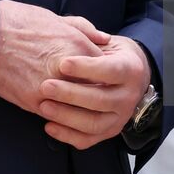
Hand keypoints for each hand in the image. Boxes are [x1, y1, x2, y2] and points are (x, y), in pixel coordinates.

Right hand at [0, 0, 105, 113]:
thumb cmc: (19, 22)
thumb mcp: (56, 18)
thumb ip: (84, 29)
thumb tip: (105, 39)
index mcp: (77, 45)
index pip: (107, 68)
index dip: (107, 73)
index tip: (104, 76)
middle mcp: (68, 70)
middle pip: (95, 91)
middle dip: (97, 92)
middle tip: (96, 94)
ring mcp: (51, 88)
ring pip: (76, 107)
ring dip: (79, 106)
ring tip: (79, 105)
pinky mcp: (33, 101)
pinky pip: (55, 114)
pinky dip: (59, 113)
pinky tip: (60, 110)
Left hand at [38, 34, 151, 149]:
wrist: (128, 77)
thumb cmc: (108, 55)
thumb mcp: (103, 40)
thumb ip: (88, 33)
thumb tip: (87, 34)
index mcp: (131, 69)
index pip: (110, 70)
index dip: (86, 68)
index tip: (62, 63)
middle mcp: (129, 96)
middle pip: (100, 99)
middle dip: (70, 94)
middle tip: (45, 86)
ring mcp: (120, 118)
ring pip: (93, 123)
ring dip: (66, 116)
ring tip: (43, 106)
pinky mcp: (108, 132)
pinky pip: (87, 140)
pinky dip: (67, 135)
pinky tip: (48, 125)